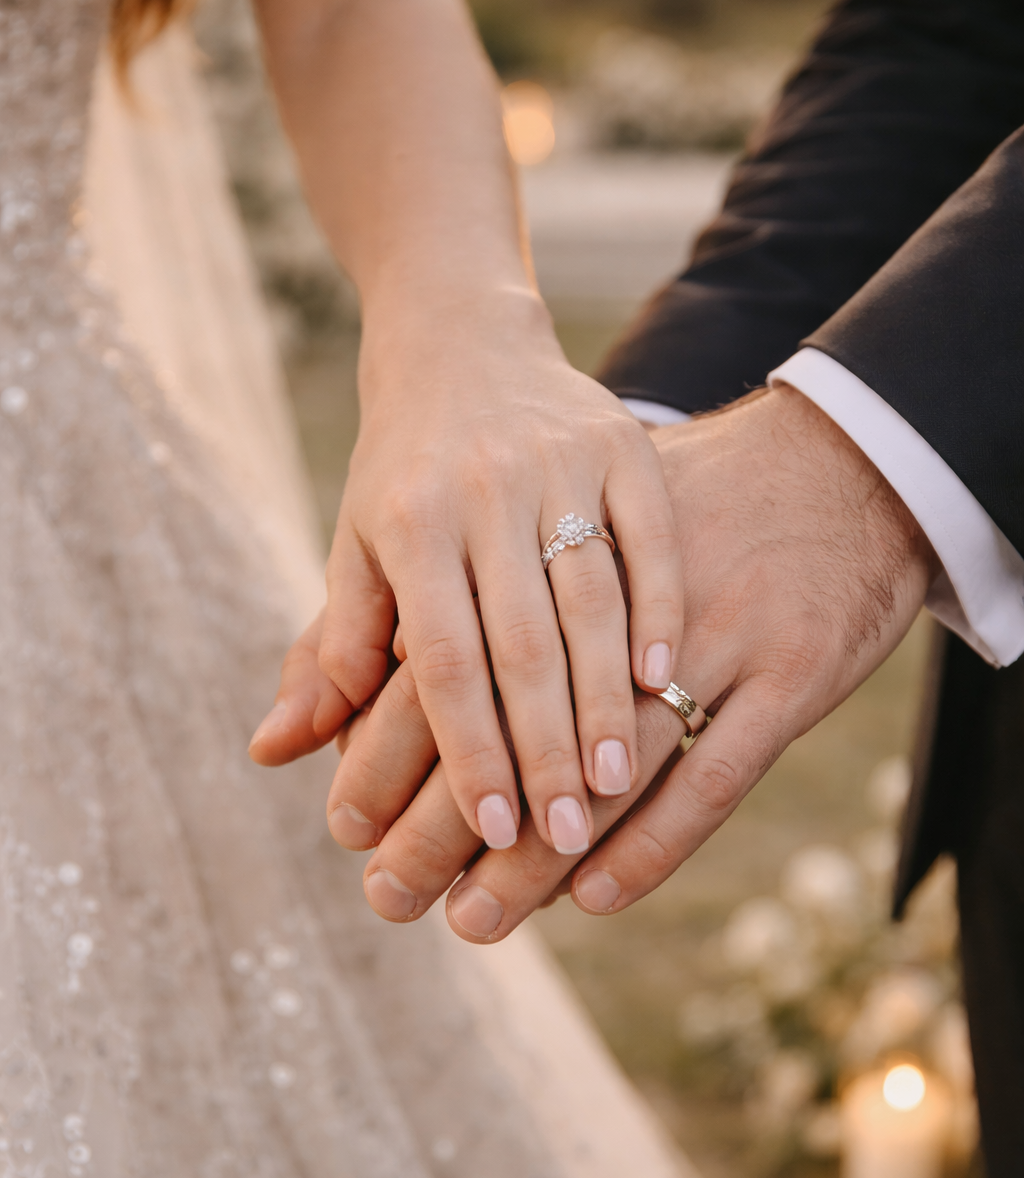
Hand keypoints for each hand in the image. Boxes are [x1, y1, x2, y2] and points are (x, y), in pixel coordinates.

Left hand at [250, 287, 684, 860]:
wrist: (462, 341)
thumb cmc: (403, 467)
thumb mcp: (356, 542)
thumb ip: (335, 646)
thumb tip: (279, 748)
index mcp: (412, 521)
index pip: (443, 660)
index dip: (470, 748)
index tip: (490, 830)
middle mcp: (485, 490)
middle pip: (523, 644)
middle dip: (544, 750)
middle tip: (564, 836)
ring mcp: (560, 463)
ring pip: (593, 599)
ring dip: (607, 699)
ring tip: (613, 782)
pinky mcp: (622, 443)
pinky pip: (651, 538)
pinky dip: (659, 609)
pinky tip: (665, 681)